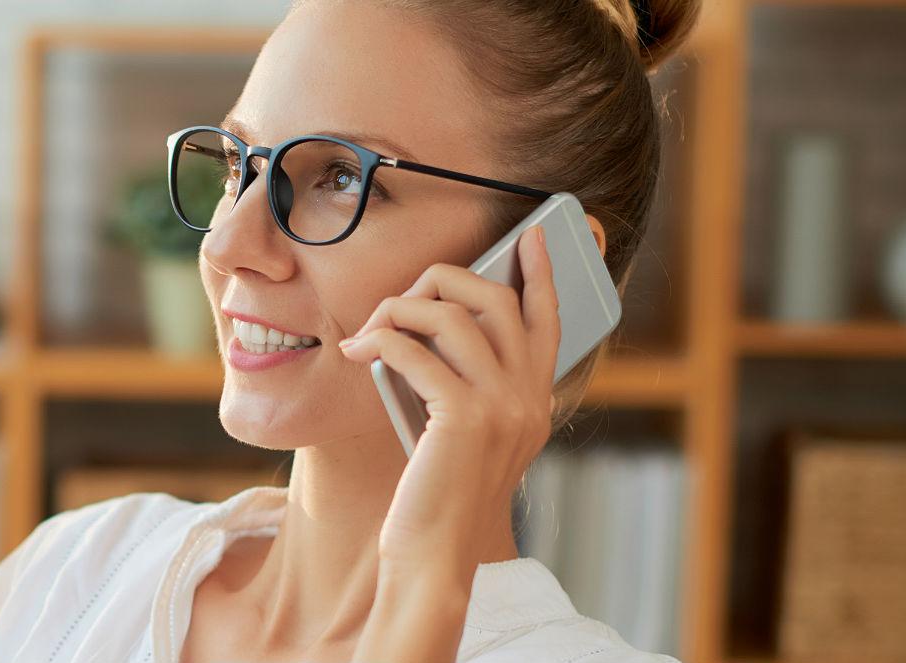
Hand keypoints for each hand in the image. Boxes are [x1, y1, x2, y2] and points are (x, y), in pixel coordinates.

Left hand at [338, 225, 560, 561]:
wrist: (434, 558)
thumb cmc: (437, 498)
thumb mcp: (465, 436)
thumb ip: (467, 386)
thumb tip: (434, 330)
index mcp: (534, 401)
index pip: (547, 321)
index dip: (540, 273)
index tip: (528, 236)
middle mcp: (527, 398)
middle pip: (495, 299)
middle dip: (441, 283)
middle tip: (399, 300)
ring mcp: (501, 406)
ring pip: (451, 316)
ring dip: (398, 311)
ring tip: (368, 335)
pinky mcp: (463, 417)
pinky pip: (414, 349)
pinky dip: (380, 342)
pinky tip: (357, 355)